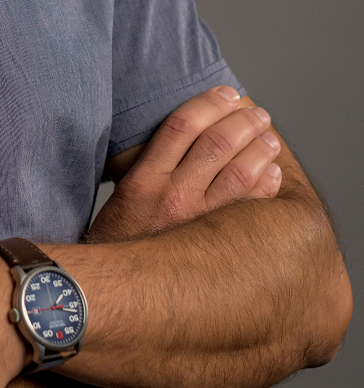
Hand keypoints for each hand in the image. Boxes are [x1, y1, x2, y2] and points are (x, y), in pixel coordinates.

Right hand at [89, 86, 281, 242]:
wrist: (117, 293)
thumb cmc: (120, 239)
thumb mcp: (122, 194)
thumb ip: (147, 164)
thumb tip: (182, 133)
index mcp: (144, 179)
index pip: (182, 124)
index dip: (209, 102)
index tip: (226, 94)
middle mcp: (172, 197)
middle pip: (218, 142)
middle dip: (244, 121)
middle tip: (257, 114)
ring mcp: (198, 222)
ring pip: (241, 172)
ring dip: (261, 149)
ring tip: (269, 139)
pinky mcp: (217, 245)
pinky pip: (252, 207)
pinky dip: (267, 184)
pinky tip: (271, 173)